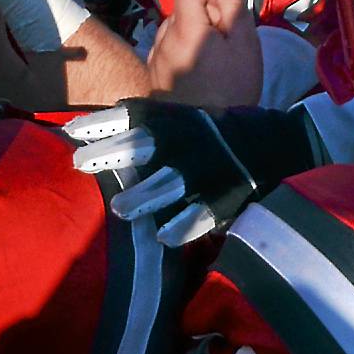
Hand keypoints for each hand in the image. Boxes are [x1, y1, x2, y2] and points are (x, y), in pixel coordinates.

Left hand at [69, 98, 318, 246]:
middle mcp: (190, 142)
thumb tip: (99, 137)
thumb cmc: (220, 136)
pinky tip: (164, 237)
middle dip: (112, 153)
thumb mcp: (189, 122)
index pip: (134, 117)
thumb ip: (152, 129)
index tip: (71, 131)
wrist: (283, 142)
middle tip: (79, 163)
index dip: (103, 123)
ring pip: (171, 182)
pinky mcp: (229, 197)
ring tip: (119, 210)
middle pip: (144, 145)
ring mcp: (209, 170)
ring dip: (144, 195)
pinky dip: (184, 225)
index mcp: (178, 121)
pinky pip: (203, 213)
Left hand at [147, 0, 261, 106]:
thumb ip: (234, 8)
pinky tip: (198, 74)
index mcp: (186, 28)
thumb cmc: (232, 88)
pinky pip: (167, 51)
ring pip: (174, 31)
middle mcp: (163, 39)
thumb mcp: (246, 45)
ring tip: (213, 62)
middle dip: (205, 17)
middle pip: (182, 10)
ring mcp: (154, 58)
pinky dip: (182, 53)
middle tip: (226, 43)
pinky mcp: (153, 76)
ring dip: (193, 35)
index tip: (226, 12)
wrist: (207, 136)